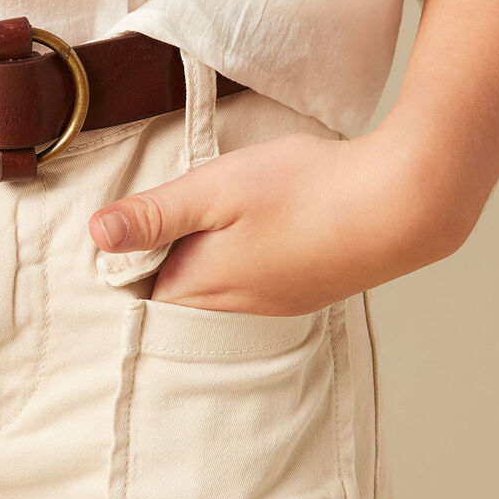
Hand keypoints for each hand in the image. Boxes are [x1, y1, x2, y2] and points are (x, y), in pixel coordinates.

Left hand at [87, 127, 475, 315]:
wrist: (403, 204)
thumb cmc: (307, 190)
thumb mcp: (215, 188)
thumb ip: (155, 213)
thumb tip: (96, 235)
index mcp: (203, 289)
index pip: (139, 296)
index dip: (125, 265)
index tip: (122, 233)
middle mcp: (236, 311)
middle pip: (176, 297)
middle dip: (160, 266)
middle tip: (155, 225)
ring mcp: (277, 304)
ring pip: (217, 292)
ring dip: (202, 261)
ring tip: (199, 223)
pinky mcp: (307, 289)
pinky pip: (254, 286)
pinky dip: (241, 262)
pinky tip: (251, 231)